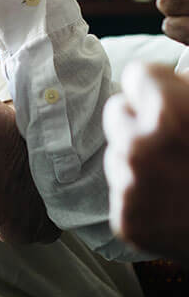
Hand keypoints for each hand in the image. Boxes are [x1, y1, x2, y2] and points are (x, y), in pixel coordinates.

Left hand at [102, 62, 188, 262]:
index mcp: (168, 112)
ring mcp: (130, 187)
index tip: (175, 101)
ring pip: (118, 153)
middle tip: (177, 140)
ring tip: (180, 175)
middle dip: (143, 120)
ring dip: (141, 158)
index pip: (137, 76)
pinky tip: (176, 205)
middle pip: (117, 112)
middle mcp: (140, 147)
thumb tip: (168, 75)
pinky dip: (144, 198)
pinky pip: (123, 193)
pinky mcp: (128, 221)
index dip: (160, 87)